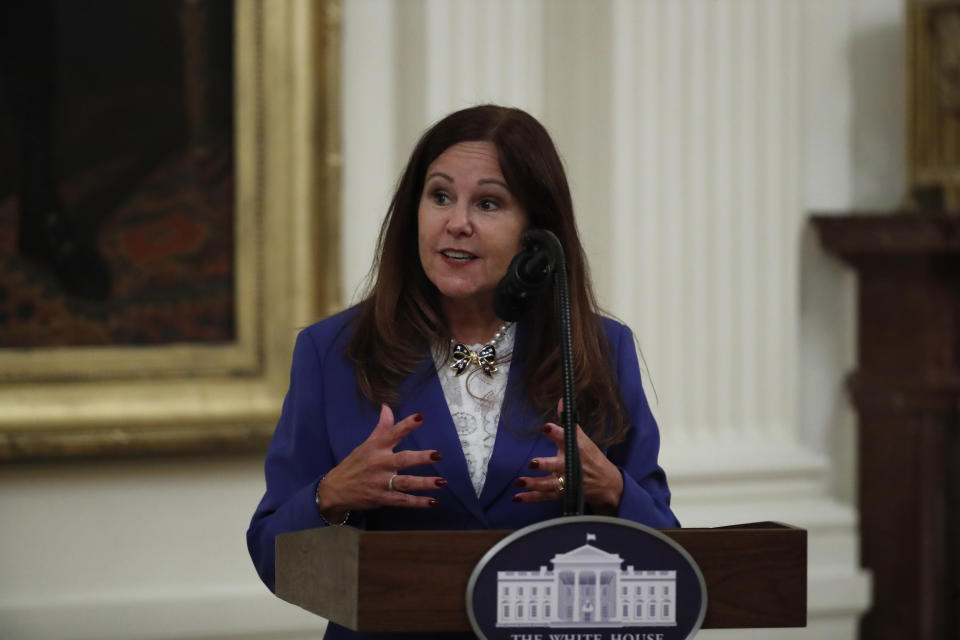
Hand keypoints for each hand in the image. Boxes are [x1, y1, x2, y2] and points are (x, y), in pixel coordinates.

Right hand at [316, 404, 445, 520]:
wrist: (335, 490)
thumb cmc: (354, 464)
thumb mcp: (366, 445)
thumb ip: (382, 427)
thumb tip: (387, 406)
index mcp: (376, 447)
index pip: (392, 433)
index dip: (406, 425)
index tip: (420, 417)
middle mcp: (379, 464)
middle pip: (402, 460)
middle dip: (420, 458)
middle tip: (438, 455)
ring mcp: (380, 483)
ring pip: (405, 483)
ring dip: (424, 483)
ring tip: (442, 482)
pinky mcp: (382, 499)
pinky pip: (403, 500)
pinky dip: (418, 502)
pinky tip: (433, 502)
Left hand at [513, 419, 622, 515]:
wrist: (607, 484)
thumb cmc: (591, 457)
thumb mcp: (583, 439)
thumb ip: (568, 422)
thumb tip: (561, 401)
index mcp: (577, 449)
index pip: (567, 438)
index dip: (556, 432)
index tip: (546, 426)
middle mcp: (572, 466)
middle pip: (559, 466)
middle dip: (547, 465)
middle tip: (533, 462)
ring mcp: (567, 481)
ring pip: (550, 484)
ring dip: (534, 484)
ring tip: (519, 481)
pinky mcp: (562, 493)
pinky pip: (545, 496)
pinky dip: (531, 498)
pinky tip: (517, 497)